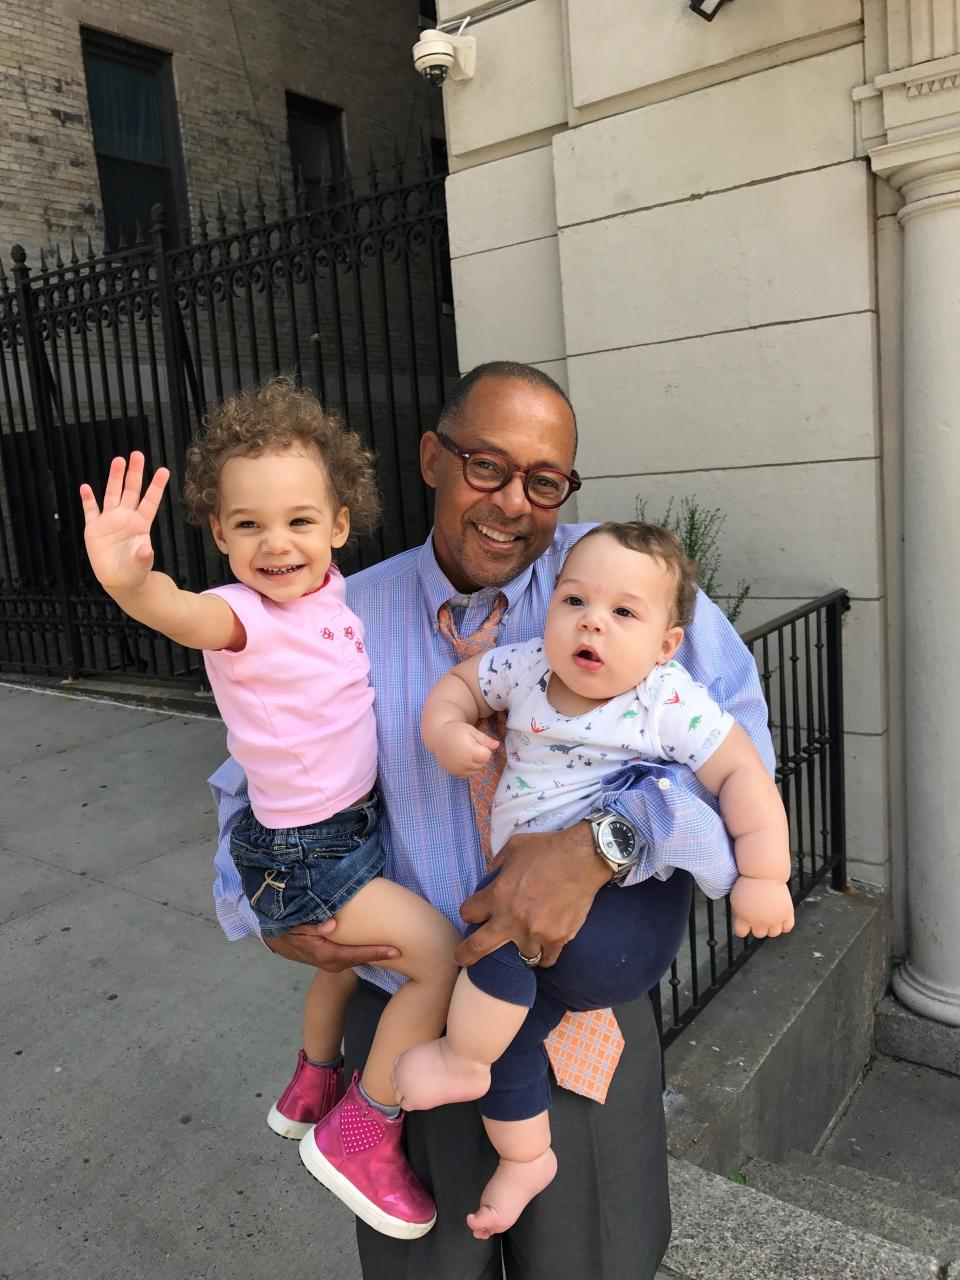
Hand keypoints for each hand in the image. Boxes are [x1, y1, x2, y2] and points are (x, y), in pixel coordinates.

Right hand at [79, 452, 169, 591]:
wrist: (119, 580)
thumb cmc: (135, 572)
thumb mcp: (140, 565)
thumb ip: (143, 557)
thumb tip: (147, 550)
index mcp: (140, 525)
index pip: (150, 501)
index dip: (156, 486)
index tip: (164, 470)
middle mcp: (125, 518)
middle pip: (131, 491)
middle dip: (134, 473)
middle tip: (138, 454)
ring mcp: (109, 522)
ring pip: (112, 494)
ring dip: (114, 478)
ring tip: (118, 460)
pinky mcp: (94, 529)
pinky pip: (90, 511)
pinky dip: (87, 500)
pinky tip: (85, 487)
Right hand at [262, 917, 399, 970]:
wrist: (274, 936)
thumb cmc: (287, 924)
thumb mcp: (296, 921)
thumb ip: (313, 922)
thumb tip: (332, 925)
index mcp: (323, 952)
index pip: (354, 954)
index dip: (375, 952)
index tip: (395, 951)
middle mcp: (328, 961)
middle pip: (358, 959)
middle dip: (379, 955)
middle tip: (402, 948)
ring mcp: (328, 962)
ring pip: (354, 959)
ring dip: (371, 953)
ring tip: (393, 947)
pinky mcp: (328, 957)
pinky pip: (348, 956)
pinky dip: (360, 952)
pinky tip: (373, 945)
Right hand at [433, 722, 499, 777]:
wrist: (438, 736)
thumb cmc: (457, 731)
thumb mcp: (472, 731)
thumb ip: (485, 740)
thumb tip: (497, 745)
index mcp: (469, 750)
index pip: (487, 756)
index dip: (484, 748)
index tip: (476, 742)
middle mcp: (463, 762)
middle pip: (483, 764)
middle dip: (480, 756)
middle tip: (471, 746)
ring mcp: (458, 769)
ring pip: (476, 771)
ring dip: (476, 763)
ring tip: (467, 753)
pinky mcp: (454, 773)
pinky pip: (468, 775)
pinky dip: (469, 769)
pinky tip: (463, 760)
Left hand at [456, 824, 610, 967]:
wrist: (583, 858)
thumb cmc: (548, 848)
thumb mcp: (514, 846)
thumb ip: (497, 863)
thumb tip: (489, 876)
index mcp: (497, 894)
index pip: (468, 913)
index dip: (469, 913)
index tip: (474, 914)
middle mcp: (511, 918)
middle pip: (477, 947)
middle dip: (466, 956)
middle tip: (463, 960)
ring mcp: (534, 932)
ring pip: (519, 957)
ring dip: (521, 950)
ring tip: (525, 944)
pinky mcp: (557, 939)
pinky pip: (546, 959)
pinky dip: (544, 956)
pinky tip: (545, 949)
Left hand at [729, 876, 794, 938]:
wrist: (763, 873)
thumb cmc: (748, 883)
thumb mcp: (735, 899)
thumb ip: (738, 913)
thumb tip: (743, 922)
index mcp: (744, 918)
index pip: (741, 933)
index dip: (742, 927)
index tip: (744, 921)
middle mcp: (759, 922)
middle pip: (758, 934)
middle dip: (757, 925)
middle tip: (758, 914)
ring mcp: (774, 919)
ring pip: (773, 933)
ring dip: (771, 926)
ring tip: (769, 915)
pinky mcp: (787, 914)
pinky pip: (787, 928)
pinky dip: (784, 924)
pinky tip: (780, 916)